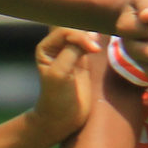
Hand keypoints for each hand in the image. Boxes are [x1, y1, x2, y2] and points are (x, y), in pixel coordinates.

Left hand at [30, 29, 100, 143]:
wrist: (63, 118)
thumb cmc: (57, 97)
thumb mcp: (60, 73)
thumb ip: (71, 52)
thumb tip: (89, 35)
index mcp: (46, 47)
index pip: (65, 31)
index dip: (80, 36)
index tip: (93, 50)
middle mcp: (57, 47)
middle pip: (75, 29)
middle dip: (86, 34)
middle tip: (97, 47)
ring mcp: (70, 53)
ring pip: (83, 35)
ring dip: (92, 37)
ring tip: (99, 47)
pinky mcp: (82, 60)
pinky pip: (89, 45)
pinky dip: (95, 43)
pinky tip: (100, 46)